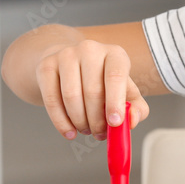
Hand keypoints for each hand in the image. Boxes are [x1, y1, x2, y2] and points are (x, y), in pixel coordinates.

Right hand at [34, 40, 148, 139]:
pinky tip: (69, 132)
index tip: (115, 123)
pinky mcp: (46, 66)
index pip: (116, 76)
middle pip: (93, 91)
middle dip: (97, 120)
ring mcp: (66, 55)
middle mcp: (91, 49)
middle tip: (99, 134)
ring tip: (86, 129)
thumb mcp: (126, 92)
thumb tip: (132, 121)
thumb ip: (137, 108)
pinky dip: (61, 122)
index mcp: (115, 54)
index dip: (115, 102)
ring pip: (71, 97)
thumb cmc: (104, 82)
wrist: (71, 65)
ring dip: (80, 121)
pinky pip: (51, 99)